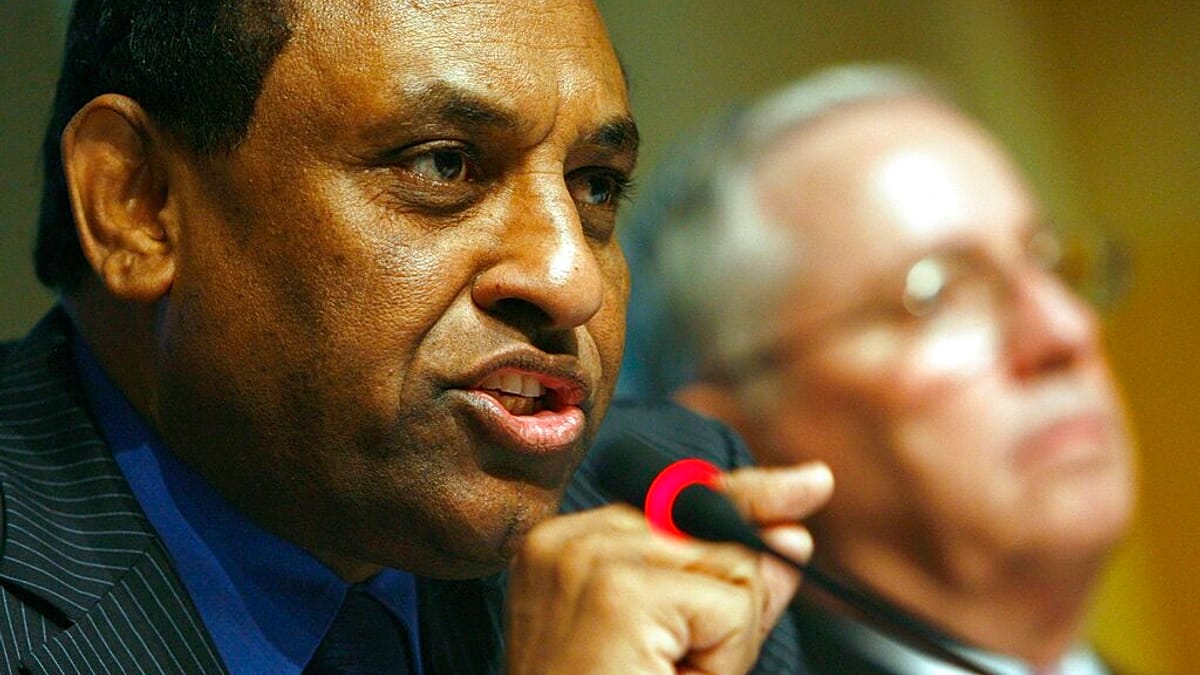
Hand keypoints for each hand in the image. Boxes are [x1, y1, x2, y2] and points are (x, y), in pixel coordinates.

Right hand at [504, 462, 832, 674]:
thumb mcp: (683, 646)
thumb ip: (733, 588)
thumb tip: (792, 536)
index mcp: (567, 544)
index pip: (677, 498)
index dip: (750, 495)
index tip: (809, 485)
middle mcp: (569, 540)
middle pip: (712, 530)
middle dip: (727, 604)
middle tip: (669, 666)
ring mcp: (588, 560)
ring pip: (731, 566)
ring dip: (723, 638)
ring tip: (661, 673)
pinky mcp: (619, 594)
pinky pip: (730, 605)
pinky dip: (725, 656)